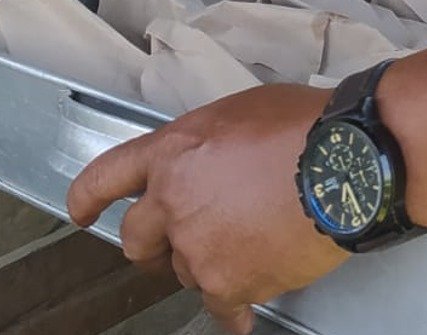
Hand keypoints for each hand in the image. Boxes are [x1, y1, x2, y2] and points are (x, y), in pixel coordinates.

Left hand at [68, 85, 348, 333]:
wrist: (345, 163)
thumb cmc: (307, 127)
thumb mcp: (241, 113)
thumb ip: (209, 144)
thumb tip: (217, 161)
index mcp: (172, 151)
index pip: (108, 175)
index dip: (88, 197)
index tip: (81, 211)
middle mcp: (172, 201)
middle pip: (137, 238)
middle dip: (152, 244)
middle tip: (179, 244)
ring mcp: (197, 246)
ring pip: (182, 271)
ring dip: (206, 265)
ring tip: (247, 250)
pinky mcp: (227, 282)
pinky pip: (221, 308)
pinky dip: (233, 312)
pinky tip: (241, 318)